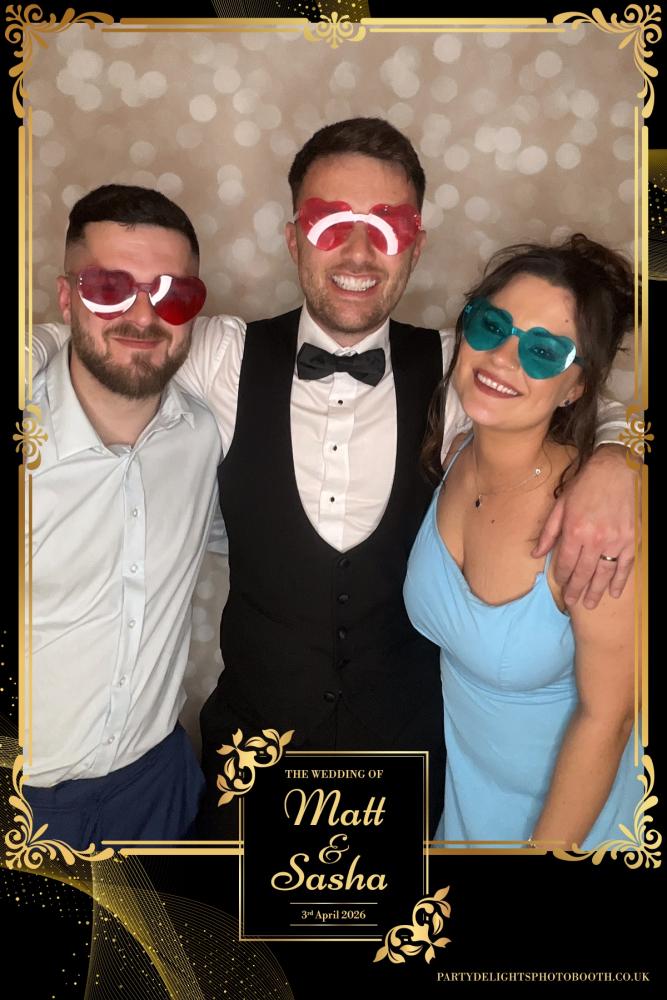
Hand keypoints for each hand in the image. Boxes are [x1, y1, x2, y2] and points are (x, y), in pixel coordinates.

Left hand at [533, 445, 637, 608]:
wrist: (615, 471)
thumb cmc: (585, 486)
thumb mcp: (560, 506)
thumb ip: (549, 532)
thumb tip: (536, 554)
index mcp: (574, 530)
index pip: (565, 562)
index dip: (561, 575)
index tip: (560, 582)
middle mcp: (595, 539)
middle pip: (583, 572)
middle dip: (576, 588)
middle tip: (572, 601)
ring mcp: (615, 541)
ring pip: (603, 573)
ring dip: (596, 590)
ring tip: (589, 604)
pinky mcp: (630, 540)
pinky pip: (625, 566)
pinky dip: (619, 580)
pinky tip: (614, 593)